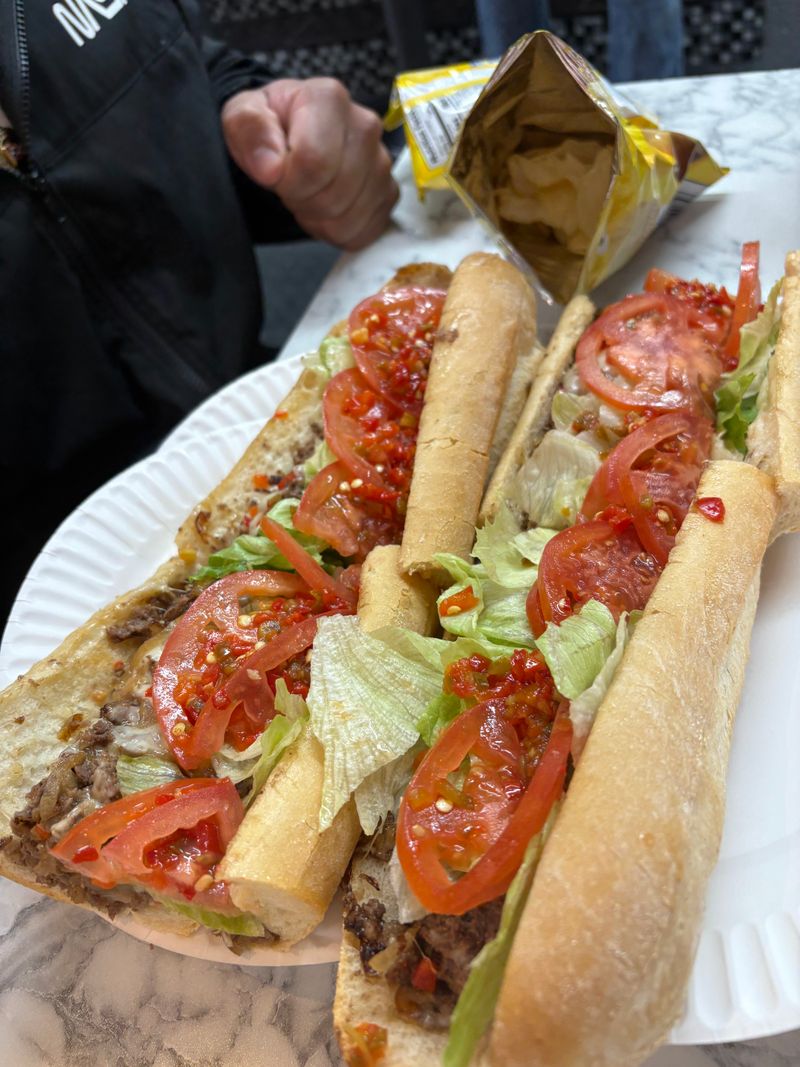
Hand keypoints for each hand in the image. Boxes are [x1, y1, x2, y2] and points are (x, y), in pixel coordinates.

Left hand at [222, 78, 398, 250]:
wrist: (293, 137)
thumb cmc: (271, 126)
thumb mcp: (242, 115)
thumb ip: (249, 128)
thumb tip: (271, 165)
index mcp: (329, 99)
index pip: (315, 161)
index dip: (289, 181)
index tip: (276, 173)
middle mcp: (365, 126)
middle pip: (334, 193)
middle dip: (303, 200)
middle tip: (291, 185)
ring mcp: (381, 163)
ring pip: (349, 217)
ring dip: (319, 217)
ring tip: (307, 193)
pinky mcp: (388, 193)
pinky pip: (363, 232)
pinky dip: (338, 231)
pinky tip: (325, 208)